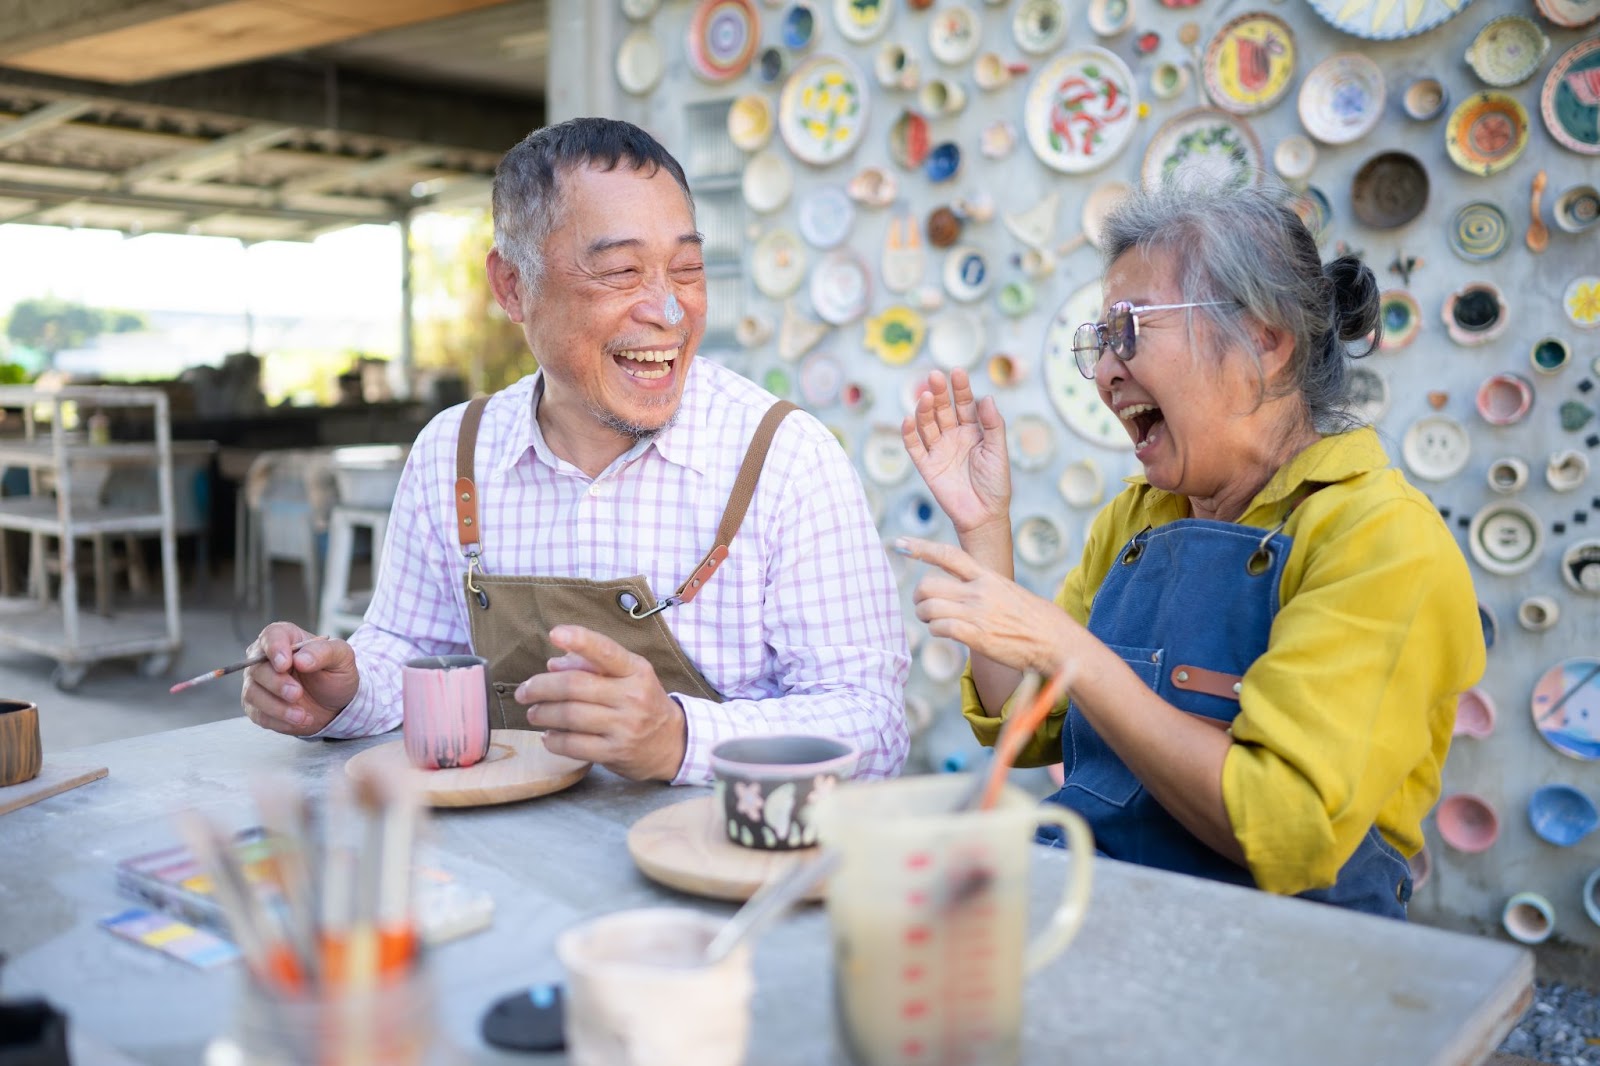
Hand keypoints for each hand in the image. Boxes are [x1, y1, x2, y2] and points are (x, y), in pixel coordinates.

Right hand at [241, 622, 357, 735]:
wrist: (335, 702)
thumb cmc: (335, 673)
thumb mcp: (341, 657)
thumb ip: (324, 652)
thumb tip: (300, 660)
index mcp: (286, 637)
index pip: (271, 636)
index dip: (275, 649)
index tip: (285, 664)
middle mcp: (265, 658)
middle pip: (257, 668)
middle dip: (276, 683)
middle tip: (297, 694)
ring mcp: (258, 683)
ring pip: (253, 693)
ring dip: (277, 707)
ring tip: (302, 715)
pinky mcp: (257, 706)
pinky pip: (258, 714)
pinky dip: (279, 720)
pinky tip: (299, 721)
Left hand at [514, 625, 686, 781]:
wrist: (673, 743)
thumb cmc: (643, 702)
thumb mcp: (628, 676)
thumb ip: (591, 665)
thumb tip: (553, 665)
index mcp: (636, 670)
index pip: (606, 651)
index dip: (580, 640)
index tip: (555, 633)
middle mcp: (632, 697)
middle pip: (575, 686)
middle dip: (540, 687)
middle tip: (524, 691)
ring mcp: (624, 727)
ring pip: (569, 716)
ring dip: (542, 713)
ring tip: (533, 712)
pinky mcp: (615, 753)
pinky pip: (573, 745)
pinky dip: (553, 739)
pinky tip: (548, 735)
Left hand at [899, 536, 1077, 675]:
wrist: (1056, 641)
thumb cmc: (1037, 620)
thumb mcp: (1010, 592)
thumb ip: (986, 587)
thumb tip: (968, 590)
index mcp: (988, 576)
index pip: (948, 555)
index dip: (921, 548)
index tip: (899, 544)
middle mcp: (980, 591)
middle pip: (928, 584)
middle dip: (919, 597)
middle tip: (924, 606)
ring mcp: (977, 613)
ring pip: (929, 607)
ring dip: (925, 616)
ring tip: (934, 622)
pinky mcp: (977, 636)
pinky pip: (941, 628)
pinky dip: (936, 631)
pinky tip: (945, 633)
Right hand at [901, 368, 1011, 539]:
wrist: (984, 515)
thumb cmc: (996, 484)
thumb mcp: (998, 452)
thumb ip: (992, 425)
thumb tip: (987, 398)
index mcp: (973, 430)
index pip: (964, 404)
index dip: (961, 388)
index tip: (957, 372)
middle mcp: (954, 436)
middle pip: (943, 409)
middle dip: (939, 392)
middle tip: (934, 376)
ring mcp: (939, 450)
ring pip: (927, 424)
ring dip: (924, 410)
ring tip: (927, 397)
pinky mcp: (927, 466)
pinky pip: (914, 447)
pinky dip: (909, 434)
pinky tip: (908, 419)